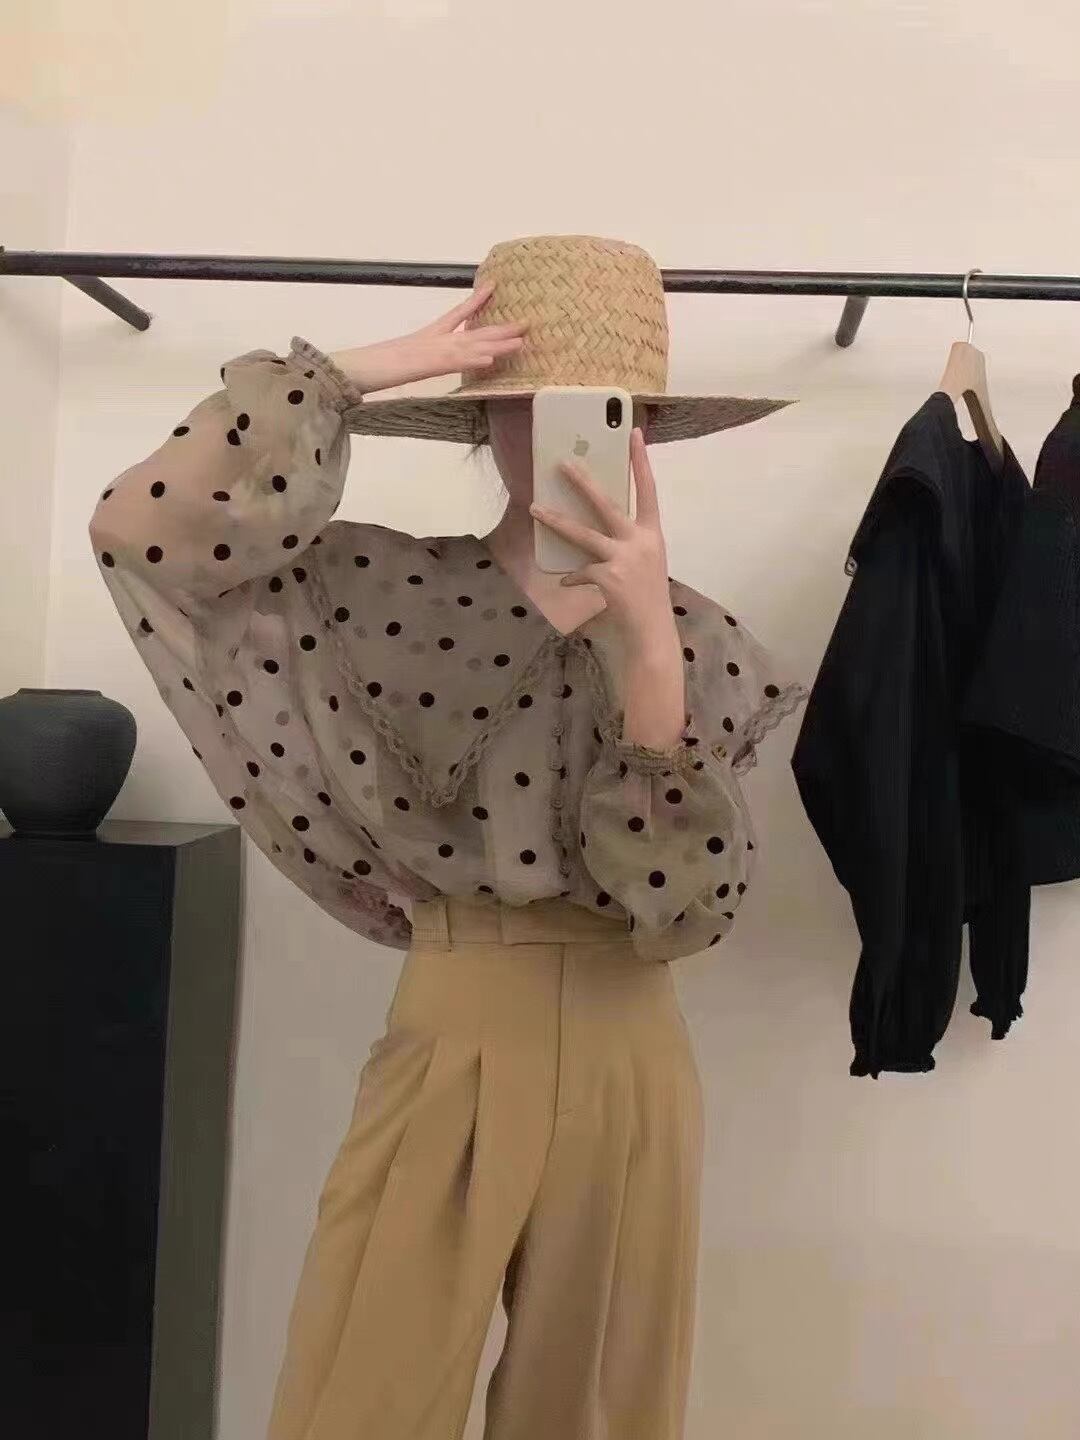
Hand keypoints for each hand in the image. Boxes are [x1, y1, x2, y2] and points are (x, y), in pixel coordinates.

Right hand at [329, 283, 526, 394]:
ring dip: (497, 342)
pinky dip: (473, 358)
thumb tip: (418, 360)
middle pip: (473, 330)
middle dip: (501, 327)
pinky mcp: (426, 365)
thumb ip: (411, 359)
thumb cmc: (370, 368)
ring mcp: (431, 351)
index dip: (477, 300)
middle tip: (527, 323)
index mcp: (426, 337)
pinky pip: (454, 361)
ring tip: (521, 339)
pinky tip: (491, 357)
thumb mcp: (397, 361)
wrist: (352, 368)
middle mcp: (432, 340)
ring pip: (471, 344)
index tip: (493, 286)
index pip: (457, 314)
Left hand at [529, 429, 677, 654]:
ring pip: (582, 534)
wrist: (652, 631)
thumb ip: (625, 541)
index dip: (641, 461)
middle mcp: (640, 542)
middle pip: (606, 504)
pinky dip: (571, 575)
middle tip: (562, 463)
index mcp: (653, 534)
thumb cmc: (646, 595)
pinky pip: (580, 571)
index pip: (648, 489)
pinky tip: (566, 580)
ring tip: (535, 508)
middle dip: (582, 482)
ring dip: (556, 520)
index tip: (634, 433)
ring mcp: (624, 559)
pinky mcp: (609, 578)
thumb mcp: (644, 561)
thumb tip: (593, 526)